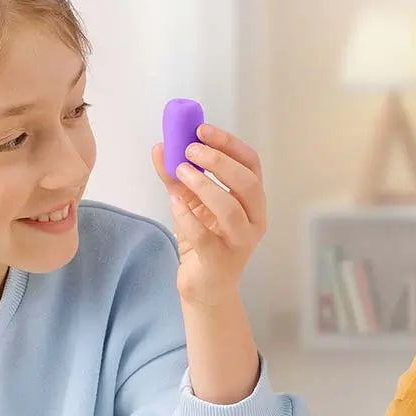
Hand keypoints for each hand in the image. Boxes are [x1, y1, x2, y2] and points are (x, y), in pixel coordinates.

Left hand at [151, 125, 265, 307]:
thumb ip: (176, 176)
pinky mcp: (221, 261)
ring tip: (179, 171)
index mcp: (253, 201)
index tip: (201, 129)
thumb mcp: (189, 202)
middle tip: (189, 150)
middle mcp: (255, 220)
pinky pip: (204, 235)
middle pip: (247, 183)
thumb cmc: (203, 241)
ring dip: (204, 185)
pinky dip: (186, 215)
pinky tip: (173, 202)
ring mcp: (241, 242)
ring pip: (231, 209)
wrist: (204, 286)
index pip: (251, 164)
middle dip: (218, 161)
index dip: (229, 143)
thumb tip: (160, 147)